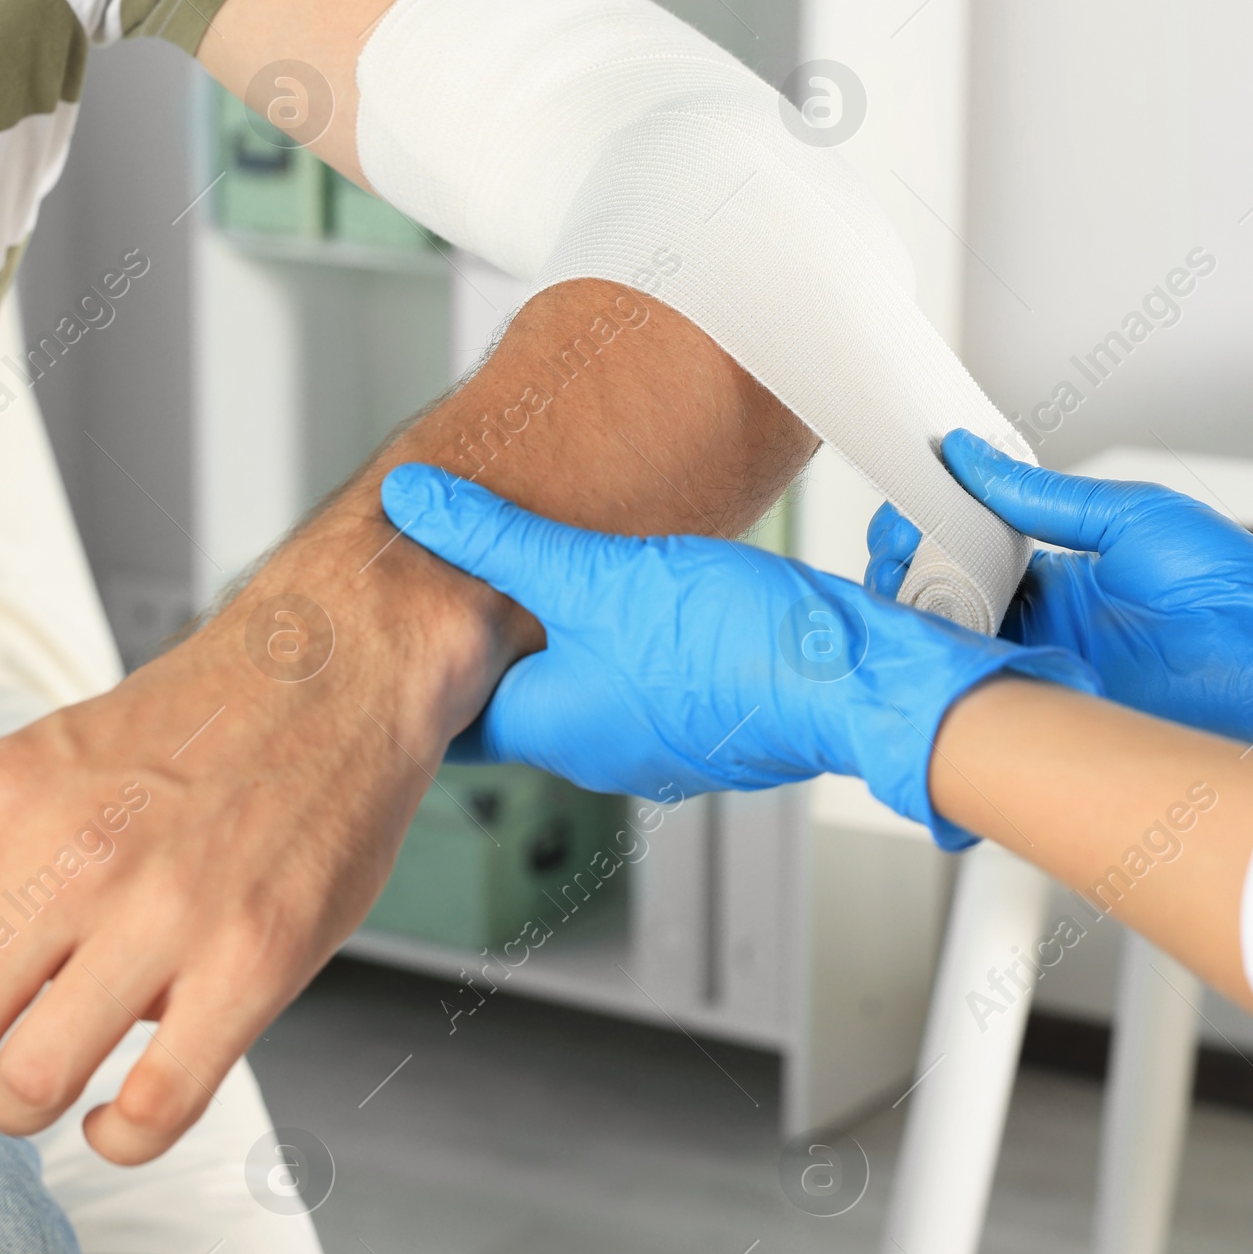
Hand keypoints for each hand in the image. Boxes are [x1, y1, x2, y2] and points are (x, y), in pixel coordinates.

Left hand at [0, 494, 510, 1161]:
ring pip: (29, 1088)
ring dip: (17, 1114)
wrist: (331, 672)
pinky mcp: (252, 962)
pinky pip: (155, 1110)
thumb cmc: (194, 727)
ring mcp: (165, 911)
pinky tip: (120, 1114)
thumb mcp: (45, 760)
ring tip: (36, 1090)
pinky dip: (120, 1139)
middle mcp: (71, 852)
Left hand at [382, 464, 1098, 848]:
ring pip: (587, 686)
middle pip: (518, 697)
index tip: (400, 627)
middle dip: (496, 642)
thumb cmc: (731, 650)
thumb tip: (415, 503)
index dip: (424, 670)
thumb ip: (500, 539)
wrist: (852, 685)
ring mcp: (656, 744)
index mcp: (550, 727)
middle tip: (472, 580)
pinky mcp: (710, 722)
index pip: (453, 716)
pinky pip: (645, 684)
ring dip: (570, 638)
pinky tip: (645, 595)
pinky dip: (629, 644)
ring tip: (559, 571)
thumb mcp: (594, 572)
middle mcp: (596, 750)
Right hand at [867, 430, 1252, 761]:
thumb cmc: (1239, 593)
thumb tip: (973, 457)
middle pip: (947, 600)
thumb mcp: (1133, 518)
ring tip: (907, 592)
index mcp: (1066, 572)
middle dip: (908, 573)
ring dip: (920, 621)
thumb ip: (1043, 497)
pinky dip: (951, 673)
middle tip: (897, 554)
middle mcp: (1050, 625)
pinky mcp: (1054, 715)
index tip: (907, 513)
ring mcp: (1048, 671)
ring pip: (954, 649)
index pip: (971, 547)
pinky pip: (983, 698)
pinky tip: (937, 646)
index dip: (931, 530)